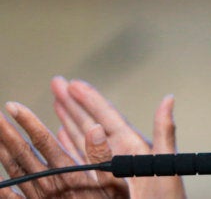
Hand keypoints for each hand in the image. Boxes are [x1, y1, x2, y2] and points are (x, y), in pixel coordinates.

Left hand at [0, 102, 127, 197]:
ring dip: (1, 151)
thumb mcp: (114, 184)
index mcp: (67, 173)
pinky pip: (12, 198)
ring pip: (14, 171)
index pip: (43, 142)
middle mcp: (48, 185)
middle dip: (7, 133)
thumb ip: (102, 156)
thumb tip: (96, 128)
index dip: (28, 123)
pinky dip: (2, 188)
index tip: (13, 107)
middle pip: (22, 154)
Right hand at [51, 77, 184, 198]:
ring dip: (70, 119)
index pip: (107, 116)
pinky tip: (62, 135)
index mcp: (133, 146)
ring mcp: (113, 167)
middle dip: (74, 102)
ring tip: (57, 102)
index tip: (74, 83)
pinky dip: (71, 144)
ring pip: (85, 137)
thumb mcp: (166, 163)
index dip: (90, 99)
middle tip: (58, 83)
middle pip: (92, 122)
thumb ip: (164, 132)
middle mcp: (121, 153)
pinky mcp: (106, 182)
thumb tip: (168, 99)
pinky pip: (83, 159)